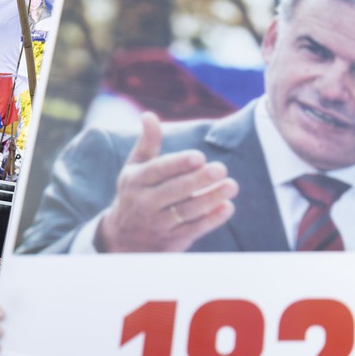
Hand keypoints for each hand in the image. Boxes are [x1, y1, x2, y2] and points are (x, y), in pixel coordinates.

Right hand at [96, 112, 238, 251]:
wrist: (123, 238)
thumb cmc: (135, 193)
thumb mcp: (135, 168)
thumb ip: (147, 142)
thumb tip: (148, 114)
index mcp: (136, 181)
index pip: (158, 170)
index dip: (178, 164)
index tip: (199, 156)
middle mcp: (144, 203)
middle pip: (174, 191)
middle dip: (198, 181)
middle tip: (221, 168)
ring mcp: (158, 224)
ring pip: (187, 211)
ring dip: (211, 199)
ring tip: (231, 185)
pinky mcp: (172, 241)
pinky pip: (194, 230)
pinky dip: (211, 220)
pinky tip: (227, 207)